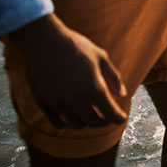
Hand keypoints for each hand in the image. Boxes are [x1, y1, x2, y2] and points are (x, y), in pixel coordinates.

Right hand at [7, 14, 127, 127]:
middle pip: (95, 123)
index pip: (111, 114)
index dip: (118, 118)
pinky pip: (58, 123)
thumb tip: (122, 94)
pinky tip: (73, 116)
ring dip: (87, 122)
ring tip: (90, 113)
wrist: (43, 41)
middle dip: (104, 120)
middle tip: (106, 115)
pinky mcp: (44, 103)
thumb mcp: (101, 57)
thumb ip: (113, 77)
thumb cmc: (75, 46)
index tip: (120, 117)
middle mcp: (77, 100)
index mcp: (94, 88)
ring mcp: (59, 103)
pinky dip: (68, 123)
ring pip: (77, 125)